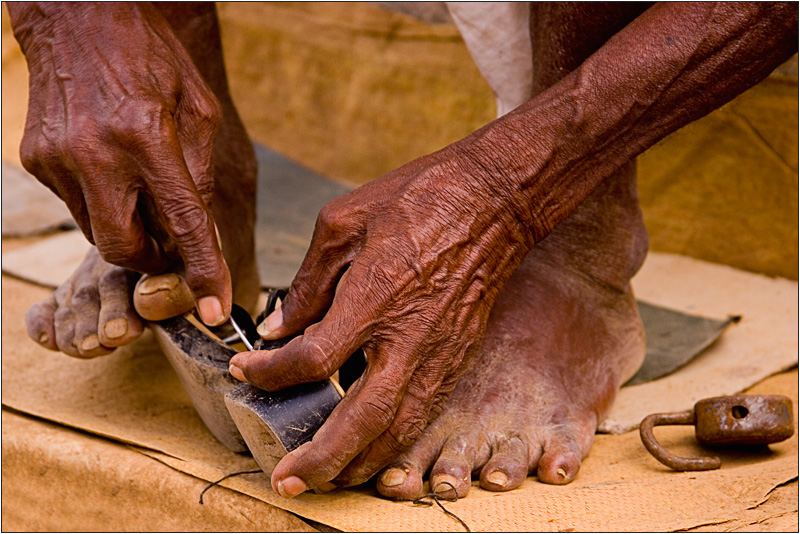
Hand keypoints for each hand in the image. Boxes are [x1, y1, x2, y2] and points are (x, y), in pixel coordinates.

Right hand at [8, 2, 230, 324]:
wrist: (77, 16)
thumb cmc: (150, 57)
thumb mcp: (197, 108)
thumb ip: (199, 172)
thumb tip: (201, 232)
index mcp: (147, 135)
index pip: (182, 222)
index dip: (202, 271)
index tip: (215, 309)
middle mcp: (96, 152)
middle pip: (126, 249)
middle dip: (153, 259)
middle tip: (170, 242)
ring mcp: (58, 159)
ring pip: (98, 232)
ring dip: (127, 229)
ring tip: (140, 190)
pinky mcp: (35, 160)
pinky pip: (76, 206)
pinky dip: (102, 203)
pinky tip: (111, 169)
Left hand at [229, 145, 533, 494]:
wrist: (494, 201)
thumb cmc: (420, 200)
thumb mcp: (344, 222)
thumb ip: (308, 282)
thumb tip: (281, 327)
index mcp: (374, 298)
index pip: (311, 359)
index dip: (270, 373)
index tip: (246, 371)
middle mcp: (408, 339)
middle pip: (359, 421)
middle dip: (319, 458)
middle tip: (284, 479)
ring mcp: (438, 355)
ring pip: (396, 430)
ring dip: (357, 463)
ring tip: (322, 477)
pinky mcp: (457, 358)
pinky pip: (422, 415)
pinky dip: (393, 444)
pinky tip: (371, 450)